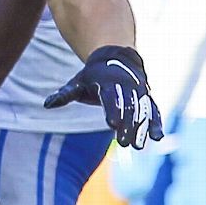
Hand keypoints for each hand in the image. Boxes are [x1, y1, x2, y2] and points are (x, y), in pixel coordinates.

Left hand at [45, 45, 163, 148]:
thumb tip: (47, 104)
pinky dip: (156, 123)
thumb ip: (65, 94)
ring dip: (141, 128)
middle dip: (127, 125)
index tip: (112, 125)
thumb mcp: (77, 82)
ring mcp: (139, 91)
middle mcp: (126, 85)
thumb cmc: (92, 75)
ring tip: (138, 147)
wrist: (116, 58)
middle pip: (128, 107)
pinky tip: (158, 138)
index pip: (111, 97)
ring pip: (142, 111)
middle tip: (124, 143)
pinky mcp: (147, 98)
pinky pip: (154, 111)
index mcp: (107, 81)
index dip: (113, 110)